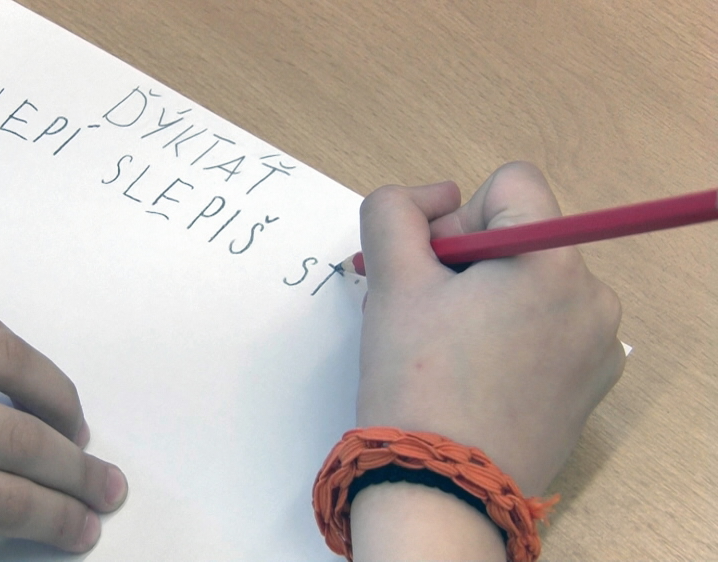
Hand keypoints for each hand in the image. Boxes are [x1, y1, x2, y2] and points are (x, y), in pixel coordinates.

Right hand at [357, 162, 624, 496]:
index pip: (510, 184)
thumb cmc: (417, 382)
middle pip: (523, 234)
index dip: (458, 215)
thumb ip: (394, 212)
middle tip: (429, 314)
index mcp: (552, 260)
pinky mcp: (591, 380)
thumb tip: (431, 197)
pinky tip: (480, 374)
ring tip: (451, 349)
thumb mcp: (391, 282)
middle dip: (469, 262)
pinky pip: (550, 326)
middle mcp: (593, 295)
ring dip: (489, 298)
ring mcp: (598, 342)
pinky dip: (513, 334)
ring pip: (533, 282)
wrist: (443, 488)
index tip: (432, 268)